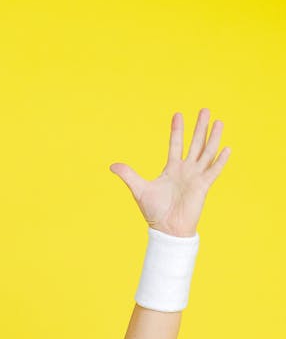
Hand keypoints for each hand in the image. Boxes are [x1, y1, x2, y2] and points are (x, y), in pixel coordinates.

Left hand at [109, 108, 230, 236]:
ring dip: (212, 138)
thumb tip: (112, 166)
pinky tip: (227, 148)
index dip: (177, 130)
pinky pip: (213, 171)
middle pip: (194, 144)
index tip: (178, 115)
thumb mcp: (139, 189)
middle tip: (204, 110)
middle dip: (199, 127)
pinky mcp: (203, 186)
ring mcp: (195, 177)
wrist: (167, 229)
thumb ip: (128, 175)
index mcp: (172, 169)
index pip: (175, 145)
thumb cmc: (154, 212)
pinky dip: (220, 161)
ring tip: (218, 121)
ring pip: (206, 153)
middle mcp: (186, 170)